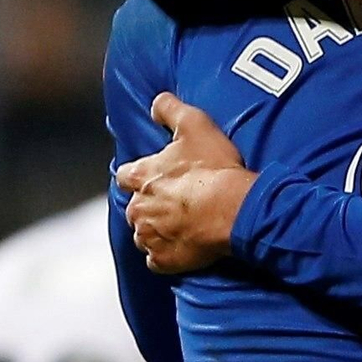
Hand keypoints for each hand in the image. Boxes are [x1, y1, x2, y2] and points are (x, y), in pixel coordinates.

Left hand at [116, 93, 256, 272]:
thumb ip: (170, 109)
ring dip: (158, 230)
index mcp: (141, 178)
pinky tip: (184, 246)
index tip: (157, 176)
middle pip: (135, 208)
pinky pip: (157, 260)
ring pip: (144, 235)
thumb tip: (155, 101)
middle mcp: (138, 209)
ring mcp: (149, 238)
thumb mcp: (195, 125)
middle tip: (178, 201)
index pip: (126, 175)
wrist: (235, 209)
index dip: (140, 175)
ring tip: (184, 224)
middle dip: (150, 205)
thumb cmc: (215, 168)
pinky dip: (166, 254)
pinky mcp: (164, 260)